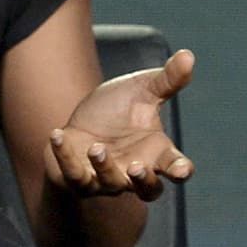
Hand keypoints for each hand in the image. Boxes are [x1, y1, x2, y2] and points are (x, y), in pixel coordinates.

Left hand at [48, 49, 195, 200]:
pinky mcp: (79, 179)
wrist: (81, 120)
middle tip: (136, 167)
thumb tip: (188, 55)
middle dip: (143, 181)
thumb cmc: (119, 109)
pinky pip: (73, 175)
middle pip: (149, 190)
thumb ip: (167, 79)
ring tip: (96, 147)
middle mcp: (135, 171)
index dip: (180, 170)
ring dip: (104, 168)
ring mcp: (108, 179)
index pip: (176, 167)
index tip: (181, 169)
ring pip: (111, 184)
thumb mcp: (143, 89)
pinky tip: (57, 134)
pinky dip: (65, 157)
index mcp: (157, 153)